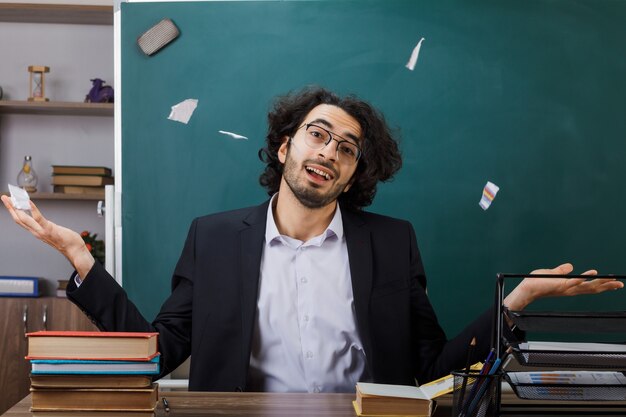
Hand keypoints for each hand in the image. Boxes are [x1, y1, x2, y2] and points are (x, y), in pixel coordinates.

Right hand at [1, 195, 94, 277]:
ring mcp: (41, 231)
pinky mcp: (49, 229)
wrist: (74, 250)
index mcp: (36, 231)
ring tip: (12, 197)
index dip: (13, 211)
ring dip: (16, 207)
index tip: (8, 202)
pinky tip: (28, 202)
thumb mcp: (52, 231)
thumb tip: (43, 221)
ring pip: (24, 218)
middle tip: (4, 197)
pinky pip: (39, 218)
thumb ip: (46, 227)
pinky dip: (33, 209)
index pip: (21, 220)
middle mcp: (36, 232)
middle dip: (10, 207)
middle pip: (18, 218)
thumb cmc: (67, 240)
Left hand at [504, 263, 623, 310]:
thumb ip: (561, 271)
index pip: (589, 286)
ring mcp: (565, 287)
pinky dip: (583, 277)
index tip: (614, 283)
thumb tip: (570, 266)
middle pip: (592, 289)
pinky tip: (592, 273)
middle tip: (620, 284)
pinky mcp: (559, 284)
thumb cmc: (537, 282)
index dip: (601, 285)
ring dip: (599, 283)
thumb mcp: (552, 274)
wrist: (526, 288)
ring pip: (586, 286)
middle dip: (606, 286)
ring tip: (611, 280)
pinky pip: (573, 281)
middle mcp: (570, 289)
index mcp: (570, 287)